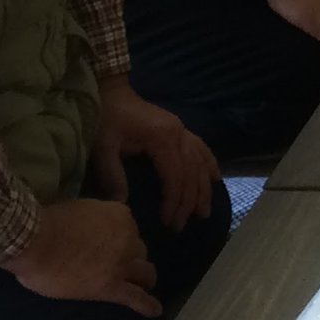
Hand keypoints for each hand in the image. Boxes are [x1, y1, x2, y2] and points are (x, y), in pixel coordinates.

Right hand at [3, 197, 158, 314]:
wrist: (36, 242)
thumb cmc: (48, 224)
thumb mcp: (79, 209)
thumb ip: (92, 219)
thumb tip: (86, 229)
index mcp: (119, 215)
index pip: (127, 228)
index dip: (119, 237)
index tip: (109, 243)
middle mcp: (128, 237)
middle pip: (138, 249)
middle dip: (132, 257)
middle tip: (121, 264)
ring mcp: (121, 263)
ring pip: (143, 272)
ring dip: (143, 277)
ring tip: (142, 285)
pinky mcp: (110, 286)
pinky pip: (135, 297)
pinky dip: (146, 305)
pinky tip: (154, 311)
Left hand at [91, 76, 214, 232]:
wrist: (110, 93)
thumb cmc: (105, 120)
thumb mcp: (104, 149)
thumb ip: (113, 177)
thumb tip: (123, 207)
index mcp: (162, 138)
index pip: (175, 175)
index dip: (174, 201)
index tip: (168, 222)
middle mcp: (179, 134)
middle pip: (191, 172)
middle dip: (188, 201)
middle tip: (181, 226)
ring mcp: (182, 130)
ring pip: (200, 162)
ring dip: (203, 188)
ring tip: (203, 212)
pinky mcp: (179, 129)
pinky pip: (201, 148)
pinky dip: (209, 164)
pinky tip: (215, 178)